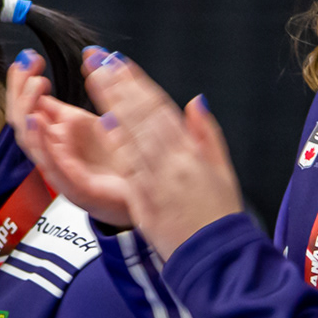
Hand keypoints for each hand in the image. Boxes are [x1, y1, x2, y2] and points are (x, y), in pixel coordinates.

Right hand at [5, 49, 135, 224]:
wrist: (141, 194)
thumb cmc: (115, 161)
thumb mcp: (87, 124)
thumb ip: (63, 106)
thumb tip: (43, 79)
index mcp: (54, 134)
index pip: (25, 105)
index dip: (22, 81)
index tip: (29, 57)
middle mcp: (52, 150)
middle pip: (21, 121)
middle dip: (20, 92)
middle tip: (31, 69)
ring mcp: (60, 169)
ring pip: (31, 144)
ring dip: (28, 114)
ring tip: (35, 88)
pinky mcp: (75, 187)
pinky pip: (52, 167)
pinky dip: (43, 145)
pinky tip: (40, 124)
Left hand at [85, 55, 242, 259]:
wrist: (217, 257)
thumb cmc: (220, 215)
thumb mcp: (223, 170)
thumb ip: (207, 134)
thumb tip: (195, 102)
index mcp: (192, 153)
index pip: (159, 108)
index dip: (137, 82)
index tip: (119, 62)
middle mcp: (174, 162)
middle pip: (141, 114)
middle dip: (117, 84)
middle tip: (96, 60)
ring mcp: (158, 181)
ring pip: (132, 134)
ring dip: (111, 103)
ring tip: (94, 78)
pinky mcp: (145, 201)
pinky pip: (129, 168)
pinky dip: (117, 144)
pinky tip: (104, 122)